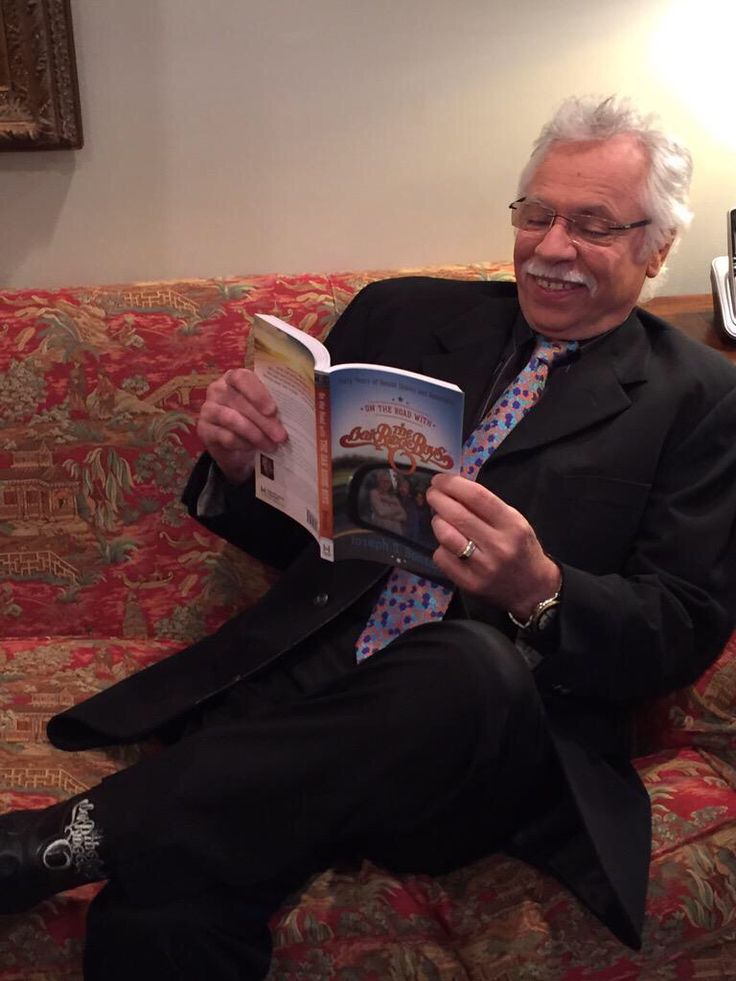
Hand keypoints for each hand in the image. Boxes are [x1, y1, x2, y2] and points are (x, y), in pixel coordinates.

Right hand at [197, 369, 286, 484]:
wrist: (239, 447)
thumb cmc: (256, 421)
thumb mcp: (266, 411)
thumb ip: (274, 407)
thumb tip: (296, 413)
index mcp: (235, 378)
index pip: (242, 378)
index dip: (257, 393)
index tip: (272, 410)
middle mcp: (218, 389)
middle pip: (240, 402)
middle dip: (264, 421)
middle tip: (280, 436)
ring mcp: (208, 409)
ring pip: (232, 420)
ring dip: (255, 434)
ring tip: (271, 446)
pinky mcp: (204, 429)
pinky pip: (225, 436)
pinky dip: (243, 444)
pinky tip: (254, 449)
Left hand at [426, 474, 560, 619]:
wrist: (533, 589)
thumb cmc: (522, 549)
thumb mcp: (515, 522)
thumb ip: (488, 507)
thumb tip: (454, 489)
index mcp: (512, 525)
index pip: (478, 497)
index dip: (454, 484)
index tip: (440, 479)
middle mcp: (498, 545)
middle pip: (458, 515)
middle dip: (438, 499)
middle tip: (432, 493)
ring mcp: (482, 567)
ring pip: (446, 536)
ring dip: (437, 522)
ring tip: (439, 518)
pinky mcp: (469, 583)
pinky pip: (442, 558)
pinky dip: (440, 547)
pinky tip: (447, 544)